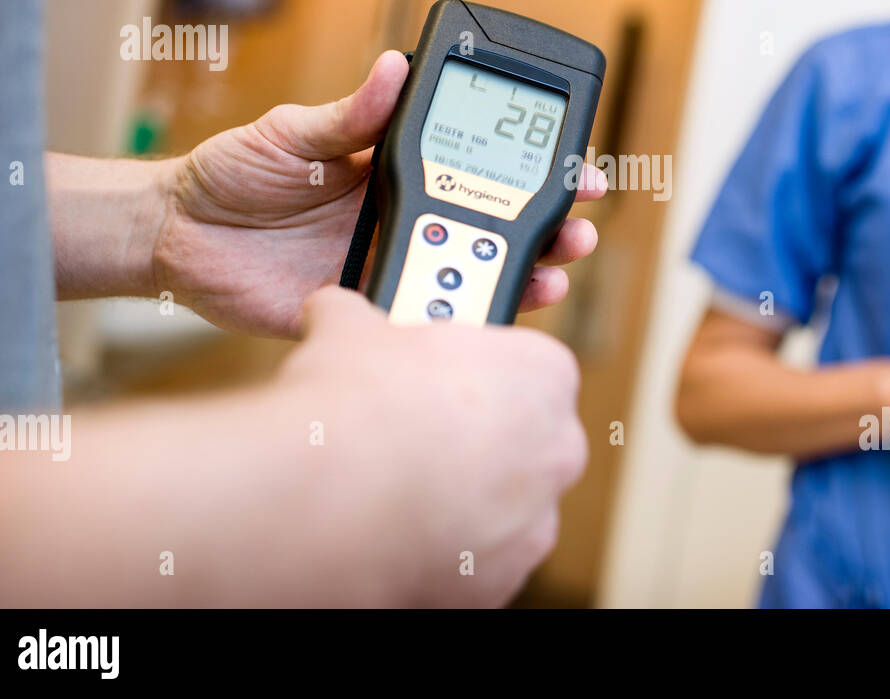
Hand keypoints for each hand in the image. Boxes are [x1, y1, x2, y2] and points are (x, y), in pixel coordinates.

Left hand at [153, 50, 606, 335]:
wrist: (176, 238)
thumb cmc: (232, 175)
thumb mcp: (291, 134)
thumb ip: (346, 115)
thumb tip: (394, 68)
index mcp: (395, 170)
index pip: (481, 167)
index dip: (532, 168)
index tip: (575, 167)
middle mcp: (406, 219)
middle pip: (496, 226)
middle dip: (550, 228)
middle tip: (578, 227)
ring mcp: (390, 266)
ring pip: (472, 275)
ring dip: (523, 275)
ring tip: (553, 272)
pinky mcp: (365, 312)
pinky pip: (422, 322)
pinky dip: (459, 325)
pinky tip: (488, 320)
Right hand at [278, 286, 587, 606]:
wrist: (332, 501)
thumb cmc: (359, 404)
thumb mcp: (350, 331)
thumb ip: (356, 316)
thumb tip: (332, 308)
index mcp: (543, 374)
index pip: (528, 366)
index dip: (478, 371)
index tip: (438, 377)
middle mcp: (557, 450)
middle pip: (524, 439)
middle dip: (477, 438)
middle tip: (417, 433)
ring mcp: (535, 521)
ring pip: (506, 507)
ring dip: (464, 499)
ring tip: (396, 491)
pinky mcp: (500, 581)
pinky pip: (478, 561)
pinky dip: (444, 550)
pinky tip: (395, 535)